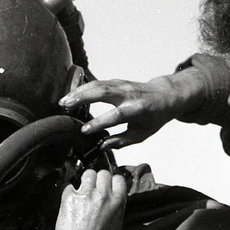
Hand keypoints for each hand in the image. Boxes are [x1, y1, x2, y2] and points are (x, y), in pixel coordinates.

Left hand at [54, 168, 127, 229]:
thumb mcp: (116, 225)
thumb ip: (116, 208)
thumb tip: (113, 199)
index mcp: (117, 202)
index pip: (118, 179)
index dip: (111, 182)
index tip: (106, 186)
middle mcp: (103, 195)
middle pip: (102, 173)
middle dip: (97, 180)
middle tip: (92, 190)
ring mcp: (86, 195)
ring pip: (88, 174)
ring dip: (84, 182)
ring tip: (81, 192)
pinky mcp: (70, 198)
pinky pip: (68, 185)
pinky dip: (68, 191)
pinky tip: (69, 200)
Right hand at [59, 61, 229, 149]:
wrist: (165, 95)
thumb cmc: (153, 117)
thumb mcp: (141, 134)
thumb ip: (121, 141)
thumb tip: (102, 147)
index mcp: (137, 110)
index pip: (115, 116)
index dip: (99, 123)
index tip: (84, 130)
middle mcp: (128, 95)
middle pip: (103, 92)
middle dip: (82, 98)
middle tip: (65, 106)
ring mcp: (122, 85)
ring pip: (98, 85)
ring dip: (79, 91)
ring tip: (63, 101)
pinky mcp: (116, 81)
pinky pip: (98, 83)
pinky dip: (83, 87)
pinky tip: (71, 94)